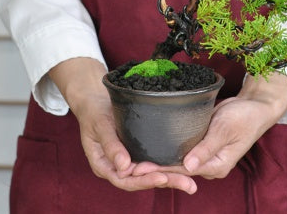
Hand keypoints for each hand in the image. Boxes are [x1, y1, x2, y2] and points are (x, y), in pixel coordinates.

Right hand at [50, 58, 196, 193]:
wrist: (95, 100)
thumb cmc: (94, 112)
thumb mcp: (100, 125)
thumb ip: (110, 145)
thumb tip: (123, 167)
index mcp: (104, 166)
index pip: (125, 181)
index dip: (143, 181)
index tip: (161, 177)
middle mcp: (118, 168)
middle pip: (141, 180)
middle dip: (166, 182)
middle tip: (189, 186)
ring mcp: (128, 160)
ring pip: (150, 173)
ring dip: (171, 178)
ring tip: (192, 183)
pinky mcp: (138, 152)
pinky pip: (153, 162)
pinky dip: (167, 166)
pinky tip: (185, 168)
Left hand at [133, 72, 286, 180]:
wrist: (256, 106)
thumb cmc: (244, 117)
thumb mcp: (225, 129)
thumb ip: (207, 147)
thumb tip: (188, 166)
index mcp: (216, 166)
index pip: (182, 170)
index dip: (159, 169)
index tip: (138, 168)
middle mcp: (208, 164)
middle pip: (176, 167)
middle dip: (153, 166)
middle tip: (127, 164)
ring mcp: (204, 154)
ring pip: (176, 158)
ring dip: (157, 157)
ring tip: (132, 156)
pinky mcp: (201, 142)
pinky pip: (181, 147)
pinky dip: (166, 147)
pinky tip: (150, 143)